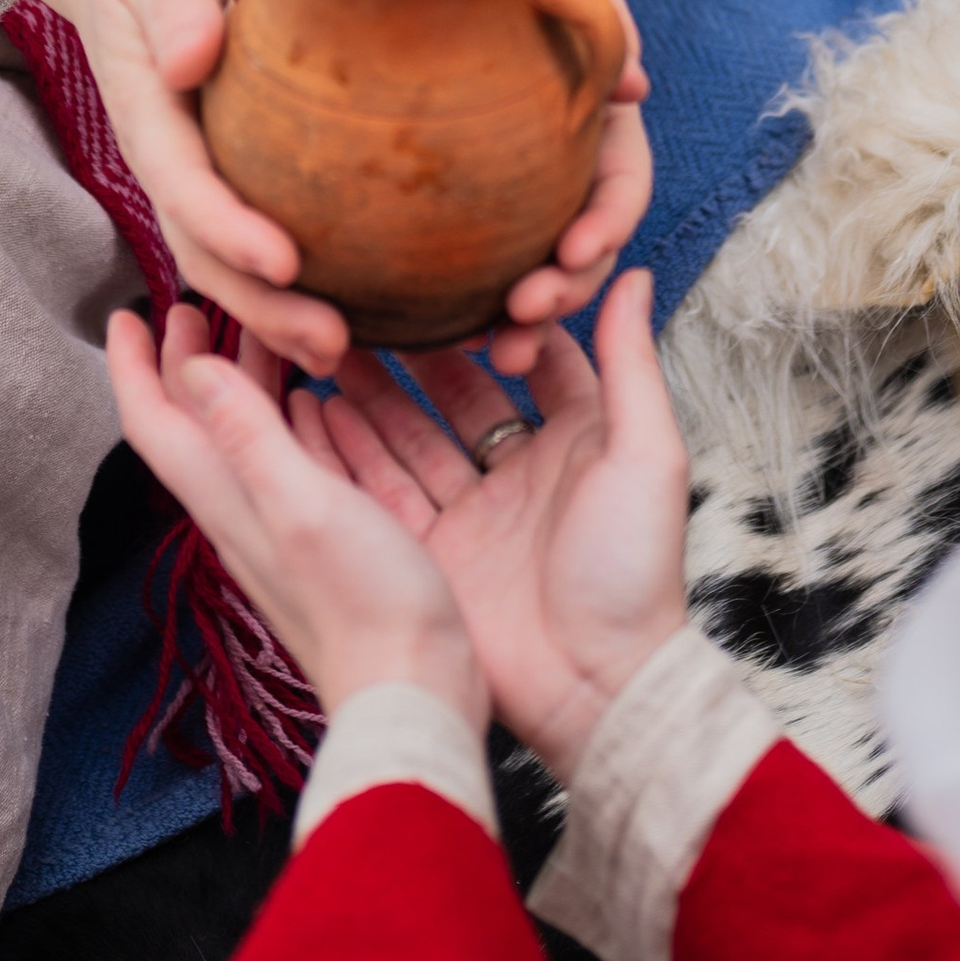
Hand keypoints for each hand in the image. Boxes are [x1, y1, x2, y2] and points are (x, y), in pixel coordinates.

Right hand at [0, 0, 351, 367]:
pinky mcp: (223, 176)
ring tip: (342, 356)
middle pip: (206, 252)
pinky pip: (248, 243)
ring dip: (276, 315)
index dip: (231, 230)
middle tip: (332, 343)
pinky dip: (285, 289)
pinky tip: (345, 316)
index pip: (186, 187)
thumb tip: (190, 57)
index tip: (287, 260)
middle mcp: (167, 162)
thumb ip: (171, 1)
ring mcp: (192, 176)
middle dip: (262, 306)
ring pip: (225, 263)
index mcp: (148, 115)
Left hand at [107, 302, 486, 727]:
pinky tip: (318, 400)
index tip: (127, 313)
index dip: (135, 367)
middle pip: (197, 423)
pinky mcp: (324, 539)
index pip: (155, 423)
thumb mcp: (303, 505)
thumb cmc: (364, 605)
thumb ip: (249, 436)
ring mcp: (283, 527)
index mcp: (227, 499)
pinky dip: (290, 417)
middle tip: (194, 305)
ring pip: (245, 436)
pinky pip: (291, 460)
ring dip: (241, 380)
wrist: (411, 692)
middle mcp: (243, 510)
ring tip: (260, 329)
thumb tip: (193, 368)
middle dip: (186, 362)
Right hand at [298, 264, 687, 784]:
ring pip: (410, 437)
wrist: (596, 690)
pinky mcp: (432, 555)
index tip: (455, 270)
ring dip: (371, 393)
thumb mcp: (646, 457)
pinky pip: (383, 491)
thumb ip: (631, 365)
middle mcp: (518, 473)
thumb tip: (630, 273)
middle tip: (369, 297)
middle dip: (415, 350)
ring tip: (327, 339)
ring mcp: (470, 515)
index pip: (532, 360)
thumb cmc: (632, 574)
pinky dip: (349, 453)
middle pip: (457, 394)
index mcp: (576, 443)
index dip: (495, 318)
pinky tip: (312, 409)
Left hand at [477, 0, 652, 376]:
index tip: (575, 249)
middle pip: (583, 248)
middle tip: (526, 313)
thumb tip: (634, 89)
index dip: (609, 223)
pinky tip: (438, 338)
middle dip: (567, 290)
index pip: (622, 184)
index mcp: (597, 124)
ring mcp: (518, 200)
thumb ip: (600, 14)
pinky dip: (467, 310)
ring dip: (525, 321)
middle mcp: (565, 171)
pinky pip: (474, 273)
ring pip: (534, 274)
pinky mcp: (464, 215)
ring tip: (494, 352)